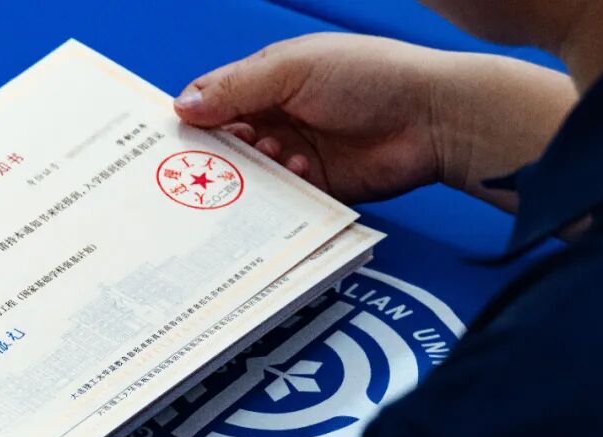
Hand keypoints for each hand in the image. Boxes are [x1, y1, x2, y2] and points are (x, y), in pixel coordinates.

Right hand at [174, 33, 451, 203]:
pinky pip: (280, 202)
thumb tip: (181, 106)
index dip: (192, 120)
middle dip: (217, 154)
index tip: (170, 139)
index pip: (214, 103)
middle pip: (226, 145)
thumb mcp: (294, 69)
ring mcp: (294, 157)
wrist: (432, 117)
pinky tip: (298, 172)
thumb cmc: (369, 77)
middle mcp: (276, 121)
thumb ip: (236, 87)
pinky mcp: (313, 190)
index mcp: (267, 83)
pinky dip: (280, 193)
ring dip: (254, 171)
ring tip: (272, 157)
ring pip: (250, 177)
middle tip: (209, 162)